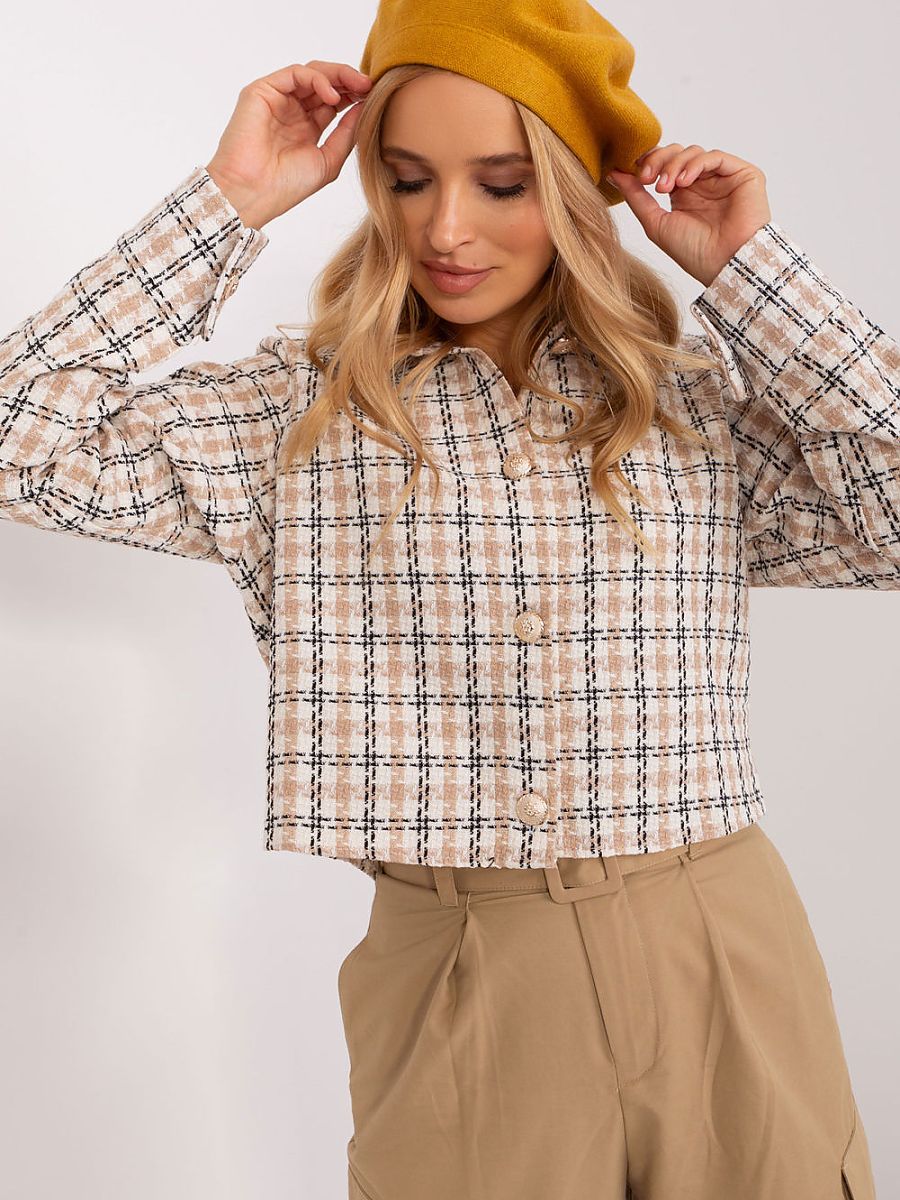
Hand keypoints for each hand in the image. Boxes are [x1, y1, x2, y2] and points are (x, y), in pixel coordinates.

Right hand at [206, 61, 372, 229]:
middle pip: (324, 83)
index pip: (333, 102)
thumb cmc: (286, 186)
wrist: (253, 193)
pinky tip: (332, 96)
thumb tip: (364, 108)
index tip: (374, 98)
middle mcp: (291, 111)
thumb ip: (346, 133)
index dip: (354, 96)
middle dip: (349, 81)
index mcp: (306, 128)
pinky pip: (294, 74)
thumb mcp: (328, 160)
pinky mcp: (262, 91)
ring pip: (310, 73)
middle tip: (369, 85)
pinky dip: (316, 79)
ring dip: (337, 75)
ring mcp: (277, 100)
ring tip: (357, 86)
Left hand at [606, 144, 771, 287]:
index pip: (664, 164)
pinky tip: (683, 182)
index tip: (633, 173)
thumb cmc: (694, 253)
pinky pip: (715, 157)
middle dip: (658, 160)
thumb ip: (636, 197)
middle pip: (677, 153)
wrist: (726, 265)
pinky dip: (695, 164)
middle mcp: (703, 183)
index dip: (648, 162)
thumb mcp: (656, 223)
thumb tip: (614, 174)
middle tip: (646, 178)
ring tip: (665, 188)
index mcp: (684, 194)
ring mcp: (723, 178)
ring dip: (674, 165)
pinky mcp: (742, 174)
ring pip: (694, 152)